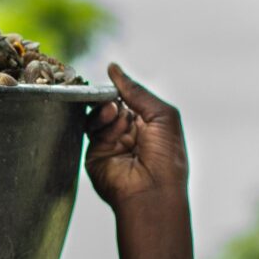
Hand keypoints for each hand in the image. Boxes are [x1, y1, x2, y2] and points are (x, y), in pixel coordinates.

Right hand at [85, 62, 187, 212]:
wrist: (153, 190)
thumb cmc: (167, 156)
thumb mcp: (162, 114)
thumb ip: (136, 90)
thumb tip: (113, 68)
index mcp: (147, 123)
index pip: (127, 98)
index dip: (120, 87)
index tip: (112, 76)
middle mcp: (128, 132)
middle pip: (109, 103)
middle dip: (110, 98)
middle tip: (115, 99)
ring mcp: (110, 143)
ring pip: (98, 115)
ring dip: (106, 110)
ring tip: (115, 113)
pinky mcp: (95, 154)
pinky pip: (91, 130)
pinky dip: (101, 123)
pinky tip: (113, 125)